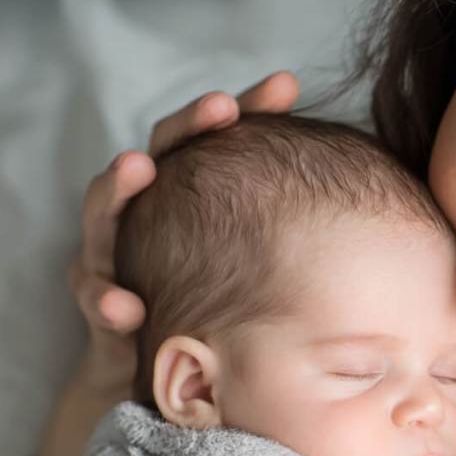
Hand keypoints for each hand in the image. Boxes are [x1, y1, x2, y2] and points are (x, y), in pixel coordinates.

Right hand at [69, 71, 299, 392]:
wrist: (155, 370)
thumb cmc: (213, 304)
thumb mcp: (247, 263)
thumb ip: (283, 226)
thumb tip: (360, 188)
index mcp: (182, 196)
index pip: (209, 139)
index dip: (246, 110)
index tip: (286, 85)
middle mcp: (143, 214)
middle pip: (158, 154)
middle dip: (188, 127)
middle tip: (222, 106)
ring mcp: (114, 256)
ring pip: (105, 214)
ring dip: (118, 187)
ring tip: (137, 166)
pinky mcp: (102, 306)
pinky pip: (96, 298)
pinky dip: (106, 298)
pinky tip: (128, 305)